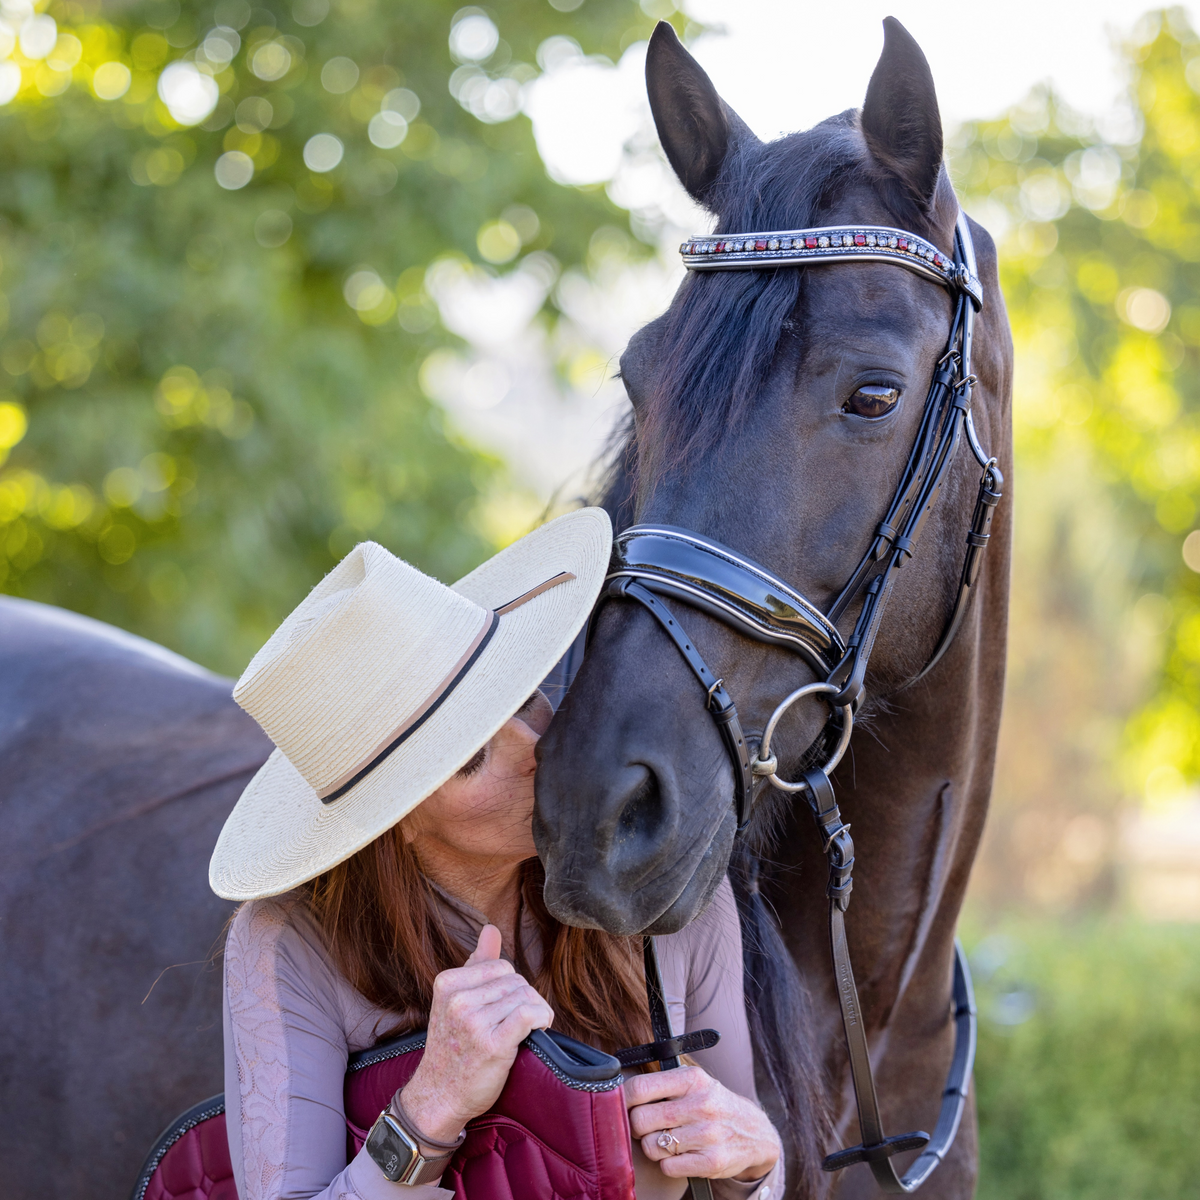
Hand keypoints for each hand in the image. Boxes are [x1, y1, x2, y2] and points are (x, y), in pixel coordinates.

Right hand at [398, 925, 553, 1147]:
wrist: (438, 1096)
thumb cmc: (452, 1047)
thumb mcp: (455, 1000)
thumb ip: (476, 962)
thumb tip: (491, 929)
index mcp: (448, 983)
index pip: (501, 965)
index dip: (512, 985)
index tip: (508, 1006)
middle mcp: (458, 999)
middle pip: (516, 979)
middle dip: (525, 997)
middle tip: (520, 1020)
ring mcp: (474, 1022)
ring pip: (525, 996)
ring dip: (536, 1011)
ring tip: (527, 1028)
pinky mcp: (493, 1045)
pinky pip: (529, 1015)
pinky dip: (542, 1018)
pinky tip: (540, 1028)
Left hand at [625, 1065, 781, 1181]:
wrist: (755, 1133)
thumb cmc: (714, 1105)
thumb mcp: (695, 1083)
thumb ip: (662, 1084)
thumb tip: (620, 1090)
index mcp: (692, 1079)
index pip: (641, 1087)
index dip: (623, 1100)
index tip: (623, 1105)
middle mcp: (701, 1104)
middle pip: (640, 1120)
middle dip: (637, 1126)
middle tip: (646, 1127)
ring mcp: (708, 1134)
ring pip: (652, 1146)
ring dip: (653, 1146)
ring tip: (666, 1140)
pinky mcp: (712, 1162)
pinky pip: (668, 1167)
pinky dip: (667, 1164)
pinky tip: (679, 1155)